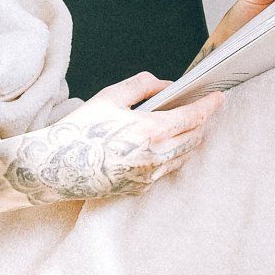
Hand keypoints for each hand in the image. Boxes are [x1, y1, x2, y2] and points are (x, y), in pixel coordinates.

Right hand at [13, 86, 221, 203]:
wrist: (55, 167)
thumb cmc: (79, 129)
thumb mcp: (110, 98)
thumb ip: (142, 86)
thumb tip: (166, 85)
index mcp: (149, 130)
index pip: (193, 117)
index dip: (209, 105)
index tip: (219, 97)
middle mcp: (155, 156)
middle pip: (195, 138)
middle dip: (202, 122)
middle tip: (203, 109)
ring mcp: (148, 176)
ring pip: (184, 157)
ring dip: (190, 140)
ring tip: (187, 126)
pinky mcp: (139, 189)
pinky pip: (166, 171)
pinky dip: (171, 156)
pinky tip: (163, 146)